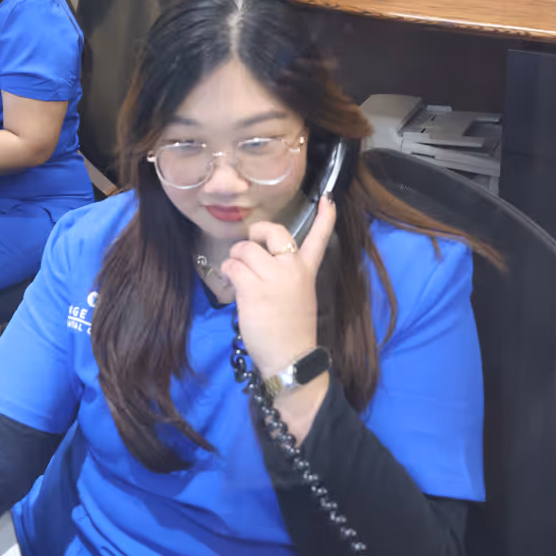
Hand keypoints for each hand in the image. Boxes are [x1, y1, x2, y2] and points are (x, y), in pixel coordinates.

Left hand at [220, 196, 336, 381]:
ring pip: (244, 249)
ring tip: (236, 275)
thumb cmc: (291, 329)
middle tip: (247, 249)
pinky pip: (233, 267)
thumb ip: (284, 274)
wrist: (290, 358)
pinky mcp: (253, 288)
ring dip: (235, 259)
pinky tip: (231, 285)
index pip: (319, 238)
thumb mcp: (299, 295)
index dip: (325, 217)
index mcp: (306, 270)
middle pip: (271, 231)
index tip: (329, 197)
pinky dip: (227, 273)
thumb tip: (257, 260)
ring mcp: (273, 277)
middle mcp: (291, 268)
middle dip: (254, 234)